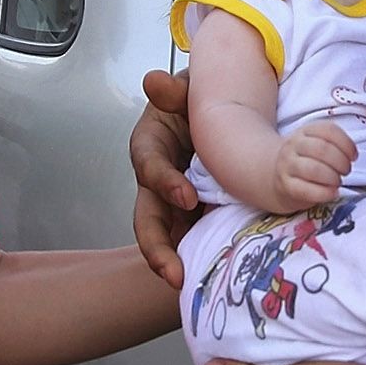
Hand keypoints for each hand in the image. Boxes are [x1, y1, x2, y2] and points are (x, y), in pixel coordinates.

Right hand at [131, 69, 196, 287]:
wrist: (217, 114)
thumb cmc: (196, 102)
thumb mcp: (186, 92)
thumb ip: (173, 92)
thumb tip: (154, 80)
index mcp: (150, 146)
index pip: (149, 168)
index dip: (165, 183)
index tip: (186, 197)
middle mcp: (157, 180)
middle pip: (148, 218)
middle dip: (157, 249)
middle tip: (174, 273)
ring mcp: (174, 201)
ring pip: (167, 235)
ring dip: (173, 262)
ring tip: (186, 284)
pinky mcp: (194, 213)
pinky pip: (193, 236)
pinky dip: (199, 255)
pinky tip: (215, 274)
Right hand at [274, 123, 356, 210]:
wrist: (277, 175)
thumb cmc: (306, 160)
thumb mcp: (317, 143)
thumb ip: (335, 144)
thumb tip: (353, 154)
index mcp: (305, 131)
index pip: (329, 130)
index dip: (346, 144)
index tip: (354, 156)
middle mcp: (294, 145)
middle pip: (322, 149)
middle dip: (341, 162)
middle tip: (347, 170)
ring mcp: (288, 165)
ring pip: (314, 169)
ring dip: (333, 177)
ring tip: (338, 181)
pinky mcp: (286, 185)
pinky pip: (306, 190)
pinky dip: (325, 193)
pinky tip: (332, 193)